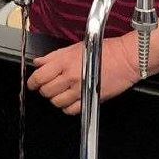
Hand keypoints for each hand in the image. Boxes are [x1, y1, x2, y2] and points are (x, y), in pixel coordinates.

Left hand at [28, 33, 143, 115]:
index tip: (33, 84)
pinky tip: (71, 100)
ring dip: (56, 99)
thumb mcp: (74, 48)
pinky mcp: (90, 99)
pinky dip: (68, 107)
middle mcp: (70, 76)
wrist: (125, 58)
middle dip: (45, 90)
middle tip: (50, 86)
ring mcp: (80, 89)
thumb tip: (39, 62)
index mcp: (64, 62)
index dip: (32, 82)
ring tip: (62, 92)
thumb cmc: (104, 50)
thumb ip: (53, 57)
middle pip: (46, 91)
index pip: (39, 77)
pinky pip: (71, 110)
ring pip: (57, 102)